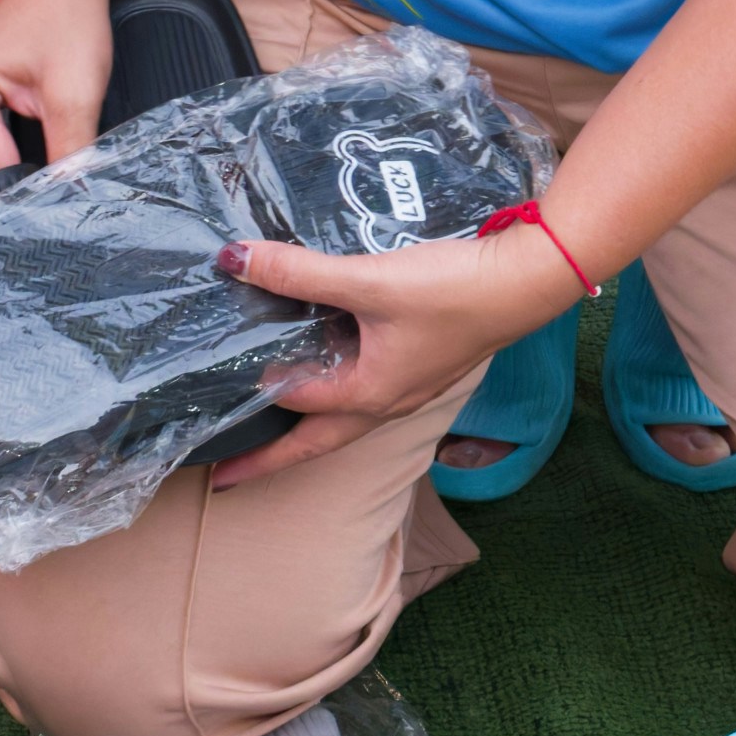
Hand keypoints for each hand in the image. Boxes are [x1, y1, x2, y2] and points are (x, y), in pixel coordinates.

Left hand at [206, 222, 589, 485]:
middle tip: (228, 475)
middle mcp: (387, 402)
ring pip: (344, 417)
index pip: (294, 401)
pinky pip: (367, 389)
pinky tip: (329, 361)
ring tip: (270, 423)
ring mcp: (408, 387)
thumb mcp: (370, 281)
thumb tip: (235, 259)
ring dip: (305, 425)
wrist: (527, 280)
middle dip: (271, 458)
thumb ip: (301, 272)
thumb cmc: (453, 291)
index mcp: (369, 394)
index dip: (250, 396)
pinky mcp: (422, 364)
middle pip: (317, 442)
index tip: (208, 410)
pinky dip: (336, 388)